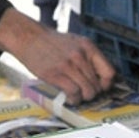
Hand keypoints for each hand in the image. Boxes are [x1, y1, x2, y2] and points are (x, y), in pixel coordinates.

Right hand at [0, 8, 115, 103]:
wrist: (29, 38)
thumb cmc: (52, 43)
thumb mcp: (75, 43)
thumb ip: (88, 57)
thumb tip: (100, 77)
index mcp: (88, 47)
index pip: (109, 72)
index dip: (106, 84)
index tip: (100, 87)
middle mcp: (81, 56)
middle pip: (97, 85)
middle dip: (92, 93)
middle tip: (85, 94)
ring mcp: (68, 65)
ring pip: (87, 91)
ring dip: (83, 98)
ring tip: (78, 97)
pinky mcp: (56, 74)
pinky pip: (73, 92)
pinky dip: (74, 99)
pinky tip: (70, 98)